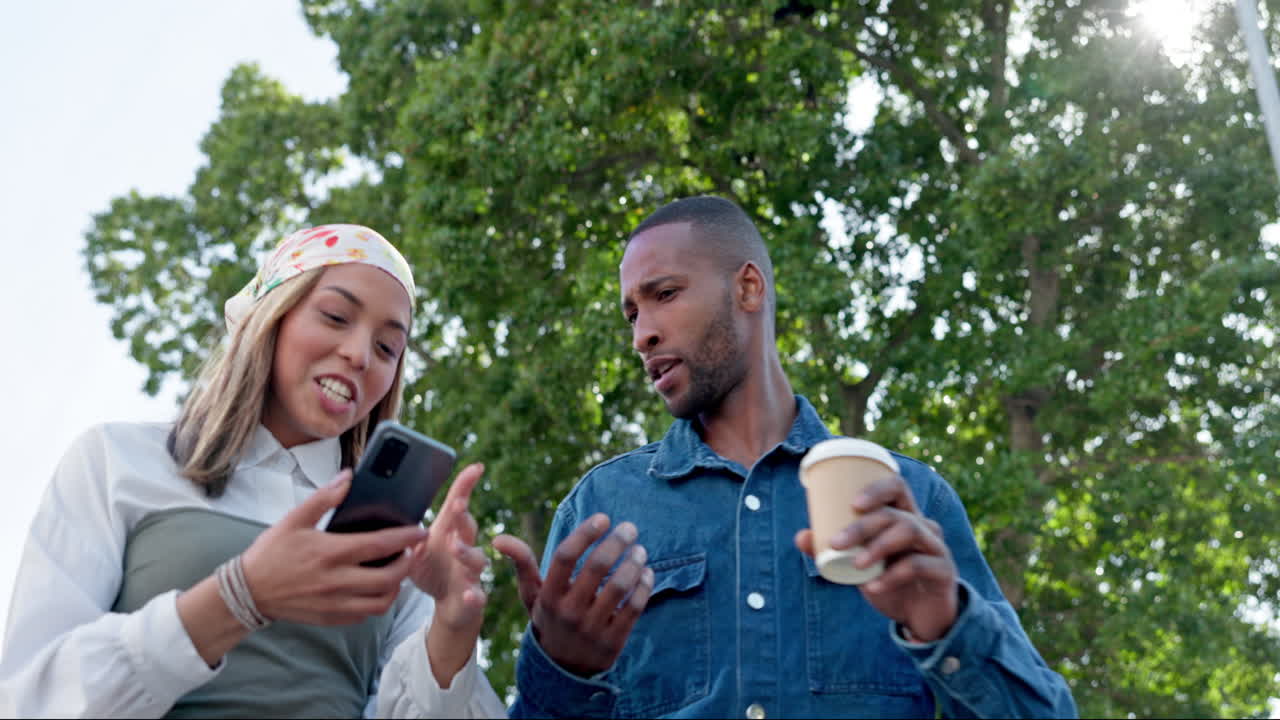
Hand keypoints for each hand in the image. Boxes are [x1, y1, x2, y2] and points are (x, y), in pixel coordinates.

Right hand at [241, 469, 428, 624]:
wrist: (247, 591)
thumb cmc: (271, 553)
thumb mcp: (294, 519)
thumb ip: (324, 498)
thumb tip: (348, 476)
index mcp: (330, 553)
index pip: (380, 545)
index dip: (407, 538)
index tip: (421, 531)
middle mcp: (336, 581)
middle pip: (389, 578)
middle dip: (407, 564)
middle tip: (410, 553)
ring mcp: (334, 603)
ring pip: (381, 602)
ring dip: (396, 587)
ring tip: (397, 571)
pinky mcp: (330, 618)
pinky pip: (364, 615)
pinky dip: (377, 603)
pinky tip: (376, 589)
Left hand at [407, 462, 488, 633]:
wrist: (451, 603)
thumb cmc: (431, 568)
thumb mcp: (414, 548)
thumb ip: (403, 532)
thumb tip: (376, 511)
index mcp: (449, 532)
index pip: (457, 505)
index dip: (466, 486)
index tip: (475, 467)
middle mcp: (464, 547)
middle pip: (467, 527)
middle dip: (463, 515)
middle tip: (456, 504)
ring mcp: (470, 572)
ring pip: (475, 559)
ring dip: (466, 552)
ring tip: (455, 546)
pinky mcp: (472, 597)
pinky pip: (478, 596)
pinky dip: (476, 596)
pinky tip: (471, 595)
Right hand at [493, 514, 653, 676]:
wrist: (563, 669)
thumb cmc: (550, 618)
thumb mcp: (532, 596)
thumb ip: (522, 564)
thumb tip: (498, 538)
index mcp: (548, 596)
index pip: (565, 556)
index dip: (585, 533)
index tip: (603, 517)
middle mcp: (569, 612)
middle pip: (596, 567)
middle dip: (617, 542)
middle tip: (630, 528)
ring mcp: (592, 628)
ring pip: (618, 587)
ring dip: (634, 563)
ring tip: (640, 550)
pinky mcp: (613, 642)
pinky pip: (634, 608)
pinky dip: (643, 586)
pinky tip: (646, 573)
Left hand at [794, 474, 958, 641]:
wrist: (922, 618)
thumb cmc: (888, 582)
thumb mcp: (858, 568)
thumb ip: (831, 552)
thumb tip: (800, 536)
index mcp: (903, 517)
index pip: (896, 487)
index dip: (876, 489)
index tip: (853, 504)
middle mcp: (922, 526)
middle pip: (894, 513)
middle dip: (862, 525)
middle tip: (836, 543)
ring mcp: (936, 547)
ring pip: (908, 531)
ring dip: (877, 546)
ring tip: (856, 564)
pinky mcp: (944, 571)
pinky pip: (918, 565)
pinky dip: (892, 575)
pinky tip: (873, 587)